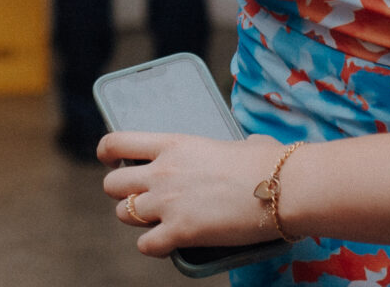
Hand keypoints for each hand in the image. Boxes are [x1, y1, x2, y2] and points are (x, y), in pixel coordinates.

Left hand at [101, 130, 282, 257]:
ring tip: (159, 222)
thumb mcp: (236, 143)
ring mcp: (168, 203)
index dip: (107, 154)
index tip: (111, 162)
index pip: (115, 143)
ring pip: (124, 214)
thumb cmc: (269, 164)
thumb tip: (254, 148)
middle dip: (124, 194)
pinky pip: (146, 245)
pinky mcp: (181, 232)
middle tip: (142, 199)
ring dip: (138, 220)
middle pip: (112, 184)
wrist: (283, 188)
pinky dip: (153, 246)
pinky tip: (167, 244)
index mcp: (171, 144)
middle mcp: (161, 172)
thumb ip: (229, 148)